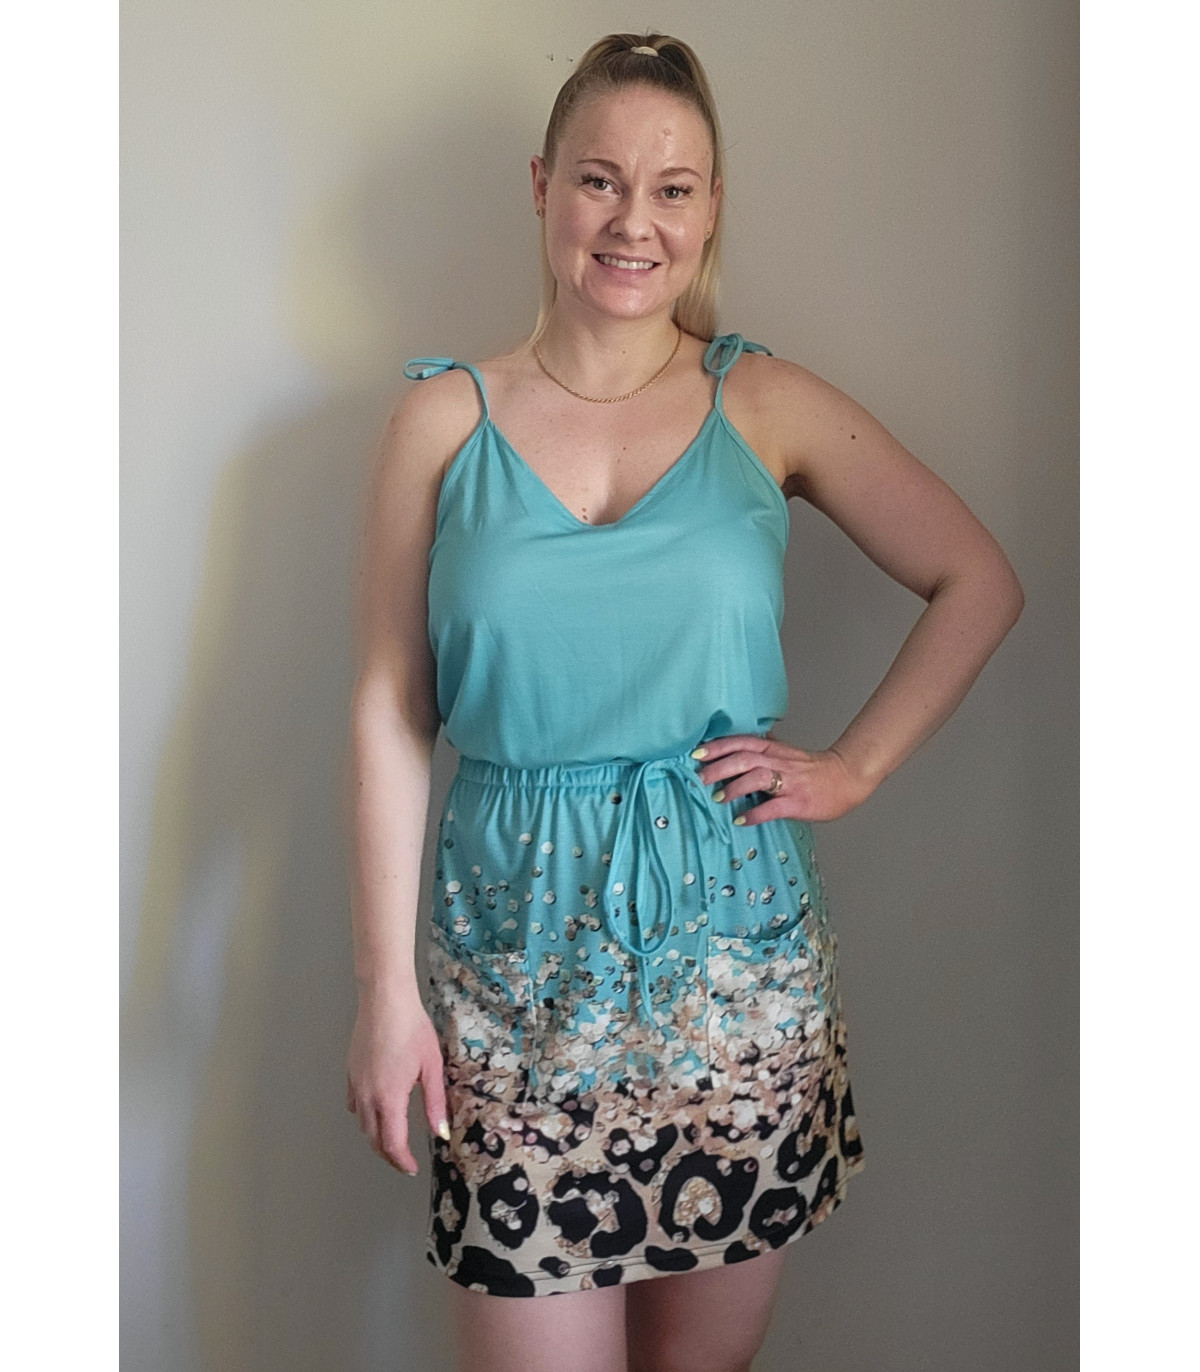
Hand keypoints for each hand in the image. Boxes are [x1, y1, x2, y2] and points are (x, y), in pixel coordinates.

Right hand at [345, 990, 447, 1175]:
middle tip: (404, 1160)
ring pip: (362, 1124)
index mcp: (389, 1099)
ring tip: (393, 1140)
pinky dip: (365, 1117)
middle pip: (374, 1139)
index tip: (412, 1168)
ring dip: (376, 1138)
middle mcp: (367, 1096)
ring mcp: (355, 1084)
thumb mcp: (432, 1067)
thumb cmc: (412, 1028)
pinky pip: (355, 1104)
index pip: (392, 1143)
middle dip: (389, 1154)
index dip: (402, 1161)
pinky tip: (376, 1110)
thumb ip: (435, 1103)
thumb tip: (440, 1133)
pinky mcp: (350, 1072)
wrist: (385, 1000)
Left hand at [693, 731, 873, 824]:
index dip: (718, 746)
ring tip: (718, 798)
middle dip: (719, 767)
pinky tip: (741, 819)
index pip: (741, 742)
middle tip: (700, 778)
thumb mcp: (784, 753)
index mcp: (773, 749)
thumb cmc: (812, 769)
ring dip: (735, 787)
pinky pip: (774, 807)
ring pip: (758, 777)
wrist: (846, 777)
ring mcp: (789, 782)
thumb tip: (734, 747)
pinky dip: (755, 813)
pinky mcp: (798, 802)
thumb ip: (761, 750)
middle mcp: (779, 762)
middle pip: (744, 758)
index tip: (697, 753)